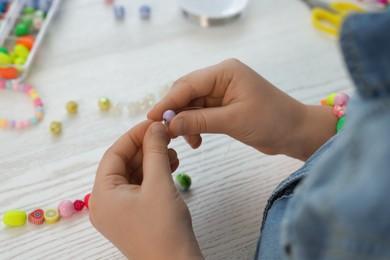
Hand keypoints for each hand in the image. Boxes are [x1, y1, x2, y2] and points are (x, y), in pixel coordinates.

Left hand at [89, 120, 202, 259]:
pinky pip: (140, 187)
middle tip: (166, 135)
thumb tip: (155, 127)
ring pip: (133, 175)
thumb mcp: (159, 184)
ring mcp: (120, 211)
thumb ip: (155, 151)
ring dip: (152, 160)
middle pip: (123, 164)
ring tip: (172, 152)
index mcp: (102, 196)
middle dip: (145, 148)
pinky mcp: (134, 216)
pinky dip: (154, 175)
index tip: (154, 123)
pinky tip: (170, 166)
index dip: (134, 135)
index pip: (114, 154)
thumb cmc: (165, 230)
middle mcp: (106, 204)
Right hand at [148, 59, 336, 160]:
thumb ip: (199, 121)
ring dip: (185, 122)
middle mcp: (221, 78)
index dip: (167, 102)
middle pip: (187, 93)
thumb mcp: (233, 121)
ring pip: (192, 105)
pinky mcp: (225, 106)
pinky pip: (201, 114)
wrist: (295, 132)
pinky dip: (195, 126)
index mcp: (225, 72)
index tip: (151, 118)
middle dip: (175, 112)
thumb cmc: (272, 121)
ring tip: (186, 141)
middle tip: (164, 132)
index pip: (188, 85)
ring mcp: (222, 92)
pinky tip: (196, 141)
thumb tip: (168, 125)